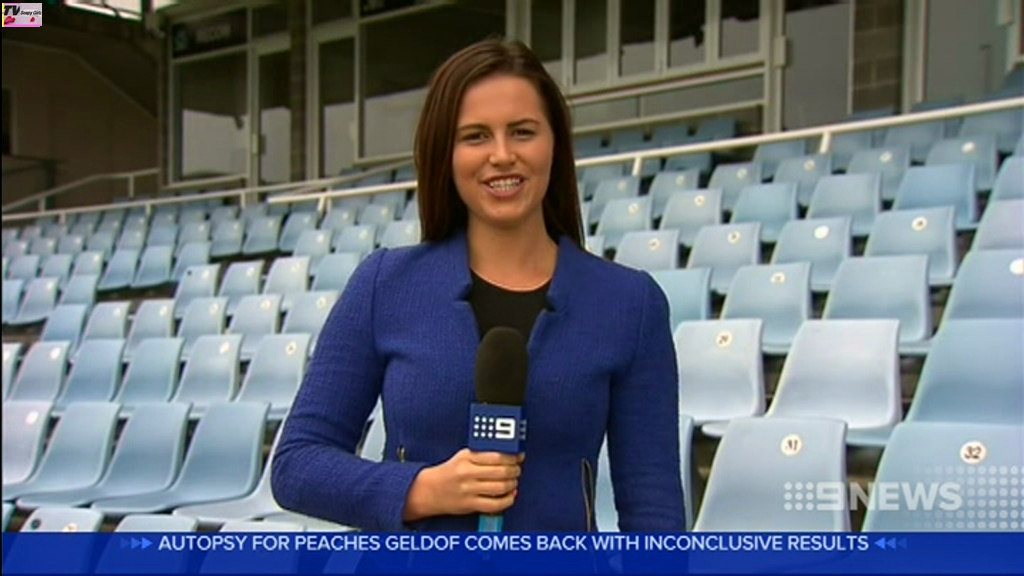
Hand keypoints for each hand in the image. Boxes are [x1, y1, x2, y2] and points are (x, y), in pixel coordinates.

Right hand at [404, 449, 522, 520]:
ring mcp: (468, 490)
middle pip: (501, 472)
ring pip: (500, 487)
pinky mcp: (470, 505)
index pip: (496, 456)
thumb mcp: (463, 456)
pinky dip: (508, 500)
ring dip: (513, 484)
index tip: (519, 456)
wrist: (429, 490)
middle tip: (517, 469)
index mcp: (466, 458)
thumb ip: (483, 454)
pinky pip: (495, 505)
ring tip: (514, 482)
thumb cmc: (450, 472)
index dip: (512, 457)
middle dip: (515, 471)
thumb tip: (509, 454)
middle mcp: (467, 473)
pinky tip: (510, 495)